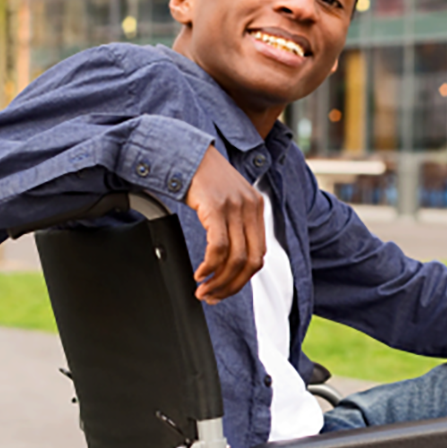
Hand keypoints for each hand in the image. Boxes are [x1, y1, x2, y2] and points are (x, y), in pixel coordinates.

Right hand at [184, 145, 264, 302]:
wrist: (186, 151)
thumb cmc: (204, 178)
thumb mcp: (228, 200)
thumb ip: (235, 224)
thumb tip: (232, 260)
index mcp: (257, 208)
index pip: (260, 255)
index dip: (243, 279)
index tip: (226, 290)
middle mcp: (250, 207)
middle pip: (251, 261)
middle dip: (232, 285)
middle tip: (213, 296)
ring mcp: (234, 207)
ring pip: (235, 259)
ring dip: (218, 280)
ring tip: (203, 289)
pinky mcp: (216, 207)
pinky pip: (217, 247)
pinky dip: (209, 266)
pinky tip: (200, 272)